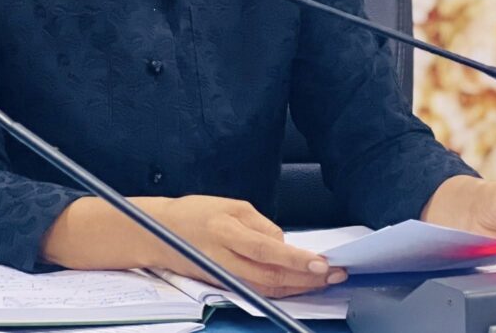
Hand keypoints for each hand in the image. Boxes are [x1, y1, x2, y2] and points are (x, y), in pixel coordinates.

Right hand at [151, 195, 347, 297]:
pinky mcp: (225, 285)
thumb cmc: (195, 213)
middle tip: (335, 273)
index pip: (266, 250)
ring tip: (325, 280)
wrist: (160, 233)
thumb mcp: (231, 205)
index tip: (322, 262)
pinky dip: (283, 290)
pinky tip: (300, 285)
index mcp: (225, 231)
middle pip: (271, 276)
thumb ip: (260, 224)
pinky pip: (259, 291)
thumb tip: (284, 244)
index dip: (295, 259)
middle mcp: (225, 259)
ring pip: (267, 289)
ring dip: (299, 287)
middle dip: (306, 278)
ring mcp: (224, 276)